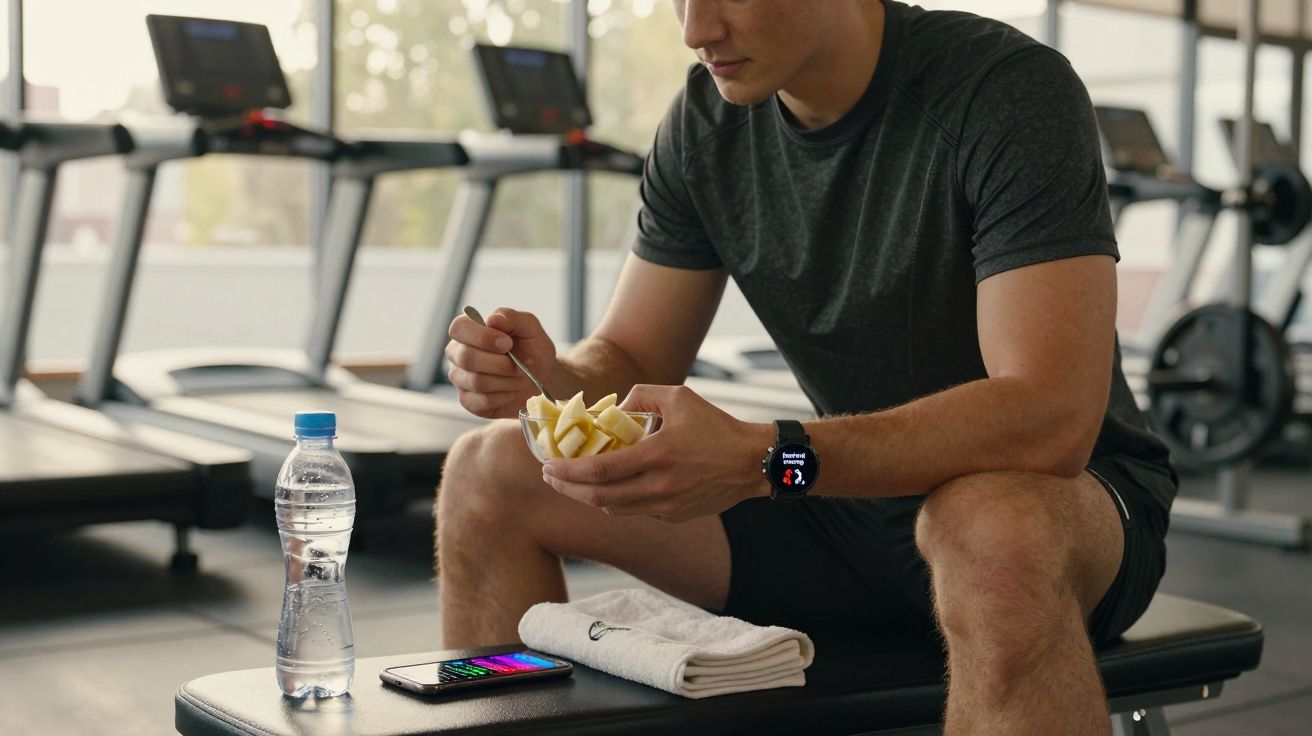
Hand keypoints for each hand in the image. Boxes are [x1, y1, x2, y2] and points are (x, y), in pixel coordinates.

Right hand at [446, 307, 557, 418]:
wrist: (541, 376)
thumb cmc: (531, 348)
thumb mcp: (529, 328)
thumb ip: (511, 318)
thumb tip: (493, 319)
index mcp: (468, 329)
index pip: (459, 328)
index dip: (482, 337)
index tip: (507, 344)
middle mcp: (457, 353)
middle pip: (467, 358)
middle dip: (501, 364)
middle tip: (521, 365)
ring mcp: (460, 378)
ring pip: (477, 382)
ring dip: (508, 381)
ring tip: (522, 376)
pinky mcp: (468, 401)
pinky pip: (483, 401)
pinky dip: (506, 396)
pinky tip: (514, 389)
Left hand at [540, 385, 771, 522]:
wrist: (752, 462)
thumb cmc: (716, 426)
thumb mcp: (679, 397)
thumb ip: (641, 397)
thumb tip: (612, 409)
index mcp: (657, 455)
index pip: (600, 470)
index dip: (568, 471)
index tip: (548, 465)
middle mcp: (659, 486)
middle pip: (598, 496)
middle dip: (567, 488)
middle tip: (549, 476)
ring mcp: (666, 506)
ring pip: (613, 509)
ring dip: (586, 497)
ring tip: (571, 482)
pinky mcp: (673, 516)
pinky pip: (634, 511)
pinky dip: (613, 501)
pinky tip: (605, 488)